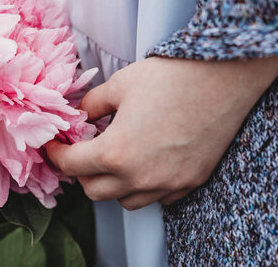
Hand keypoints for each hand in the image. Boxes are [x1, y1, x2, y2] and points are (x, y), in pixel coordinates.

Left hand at [46, 54, 277, 209]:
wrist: (224, 77)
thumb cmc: (170, 77)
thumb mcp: (119, 85)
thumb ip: (92, 105)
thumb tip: (79, 116)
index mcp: (116, 153)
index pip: (72, 166)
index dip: (56, 155)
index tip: (53, 146)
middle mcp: (140, 177)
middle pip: (95, 191)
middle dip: (82, 172)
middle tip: (82, 150)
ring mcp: (168, 184)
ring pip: (126, 201)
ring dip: (113, 184)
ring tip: (115, 158)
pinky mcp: (192, 181)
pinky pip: (158, 198)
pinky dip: (144, 186)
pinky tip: (146, 162)